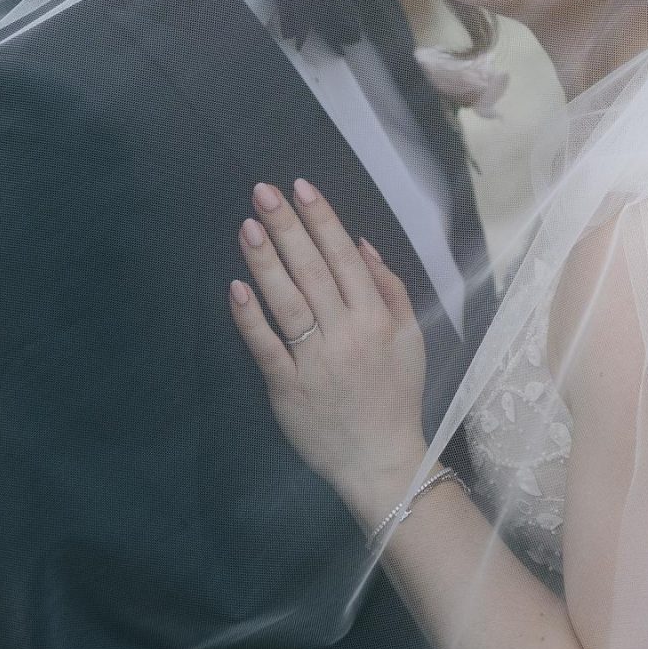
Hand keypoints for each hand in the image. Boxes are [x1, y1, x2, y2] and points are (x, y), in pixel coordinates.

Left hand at [230, 180, 426, 523]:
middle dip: (288, 226)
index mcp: (376, 319)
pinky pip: (266, 347)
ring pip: (288, 302)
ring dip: (266, 261)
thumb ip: (391, 289)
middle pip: (312, 271)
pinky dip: (251, 318)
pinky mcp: (289, 389)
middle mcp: (347, 335)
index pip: (344, 257)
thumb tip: (362, 244)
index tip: (301, 188)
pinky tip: (237, 287)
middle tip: (264, 191)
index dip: (322, 220)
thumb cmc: (395, 396)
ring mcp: (316, 362)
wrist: (380, 460)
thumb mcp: (410, 339)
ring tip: (248, 225)